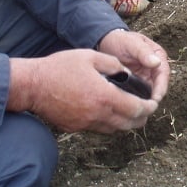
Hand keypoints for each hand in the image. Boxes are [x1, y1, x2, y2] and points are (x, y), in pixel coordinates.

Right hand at [8, 46, 160, 132]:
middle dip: (141, 117)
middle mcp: (97, 114)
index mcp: (105, 96)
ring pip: (114, 129)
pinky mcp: (76, 127)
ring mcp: (86, 123)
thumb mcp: (91, 56)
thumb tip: (126, 72)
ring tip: (132, 112)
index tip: (153, 103)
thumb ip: (113, 65)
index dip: (148, 107)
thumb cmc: (60, 67)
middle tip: (147, 109)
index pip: (135, 108)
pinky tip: (110, 113)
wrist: (33, 85)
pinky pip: (99, 129)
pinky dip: (110, 124)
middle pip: (128, 124)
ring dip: (126, 122)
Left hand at [97, 29, 169, 106]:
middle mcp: (155, 67)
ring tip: (138, 112)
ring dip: (146, 101)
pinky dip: (137, 101)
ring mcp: (146, 76)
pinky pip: (140, 94)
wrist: (105, 42)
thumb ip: (144, 52)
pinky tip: (130, 108)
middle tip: (146, 110)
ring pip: (150, 92)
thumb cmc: (120, 40)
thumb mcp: (132, 44)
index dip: (161, 88)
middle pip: (159, 86)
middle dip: (154, 98)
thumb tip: (157, 62)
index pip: (164, 74)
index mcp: (158, 56)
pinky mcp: (137, 83)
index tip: (155, 99)